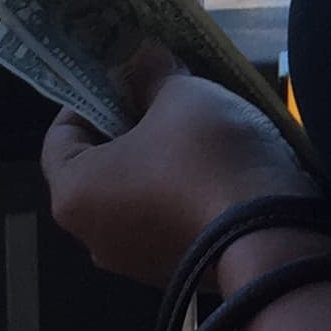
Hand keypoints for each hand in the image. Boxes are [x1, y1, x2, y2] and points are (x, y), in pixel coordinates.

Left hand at [39, 47, 316, 286]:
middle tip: (161, 94)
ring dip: (157, 161)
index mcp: (74, 195)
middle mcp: (93, 237)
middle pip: (99, 167)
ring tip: (194, 127)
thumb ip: (152, 74)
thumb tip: (142, 57)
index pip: (60, 136)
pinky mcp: (175, 273)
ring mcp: (135, 262)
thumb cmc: (205, 158)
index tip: (124, 75)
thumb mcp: (180, 95)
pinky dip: (180, 193)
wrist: (270, 236)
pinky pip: (166, 220)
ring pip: (135, 195)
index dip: (89, 96)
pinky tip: (214, 167)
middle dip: (128, 127)